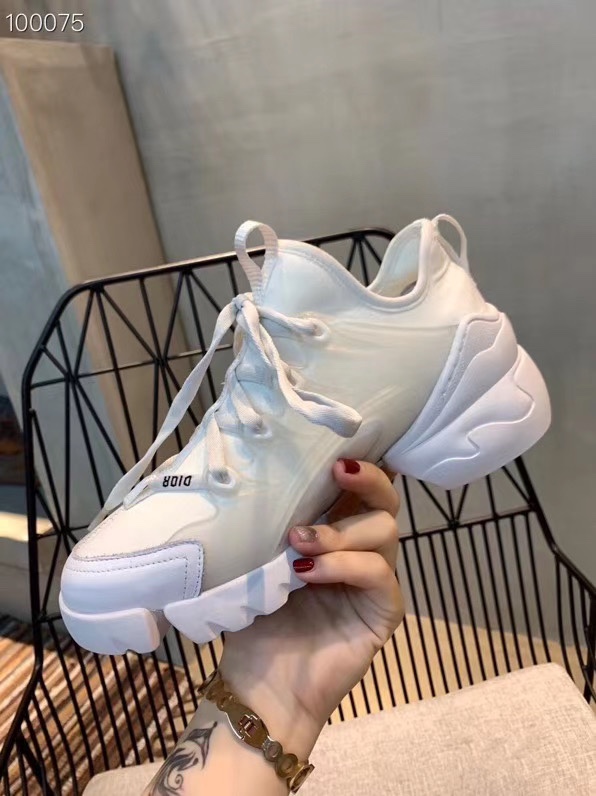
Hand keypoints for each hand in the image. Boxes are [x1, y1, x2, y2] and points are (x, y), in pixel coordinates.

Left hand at [219, 460, 403, 758]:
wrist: (260, 684)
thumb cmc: (257, 618)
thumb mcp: (259, 558)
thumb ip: (273, 520)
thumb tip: (264, 470)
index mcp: (335, 530)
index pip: (361, 487)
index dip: (361, 462)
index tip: (338, 445)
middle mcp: (362, 549)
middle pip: (386, 500)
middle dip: (366, 480)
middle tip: (336, 472)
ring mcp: (376, 580)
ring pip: (384, 531)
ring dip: (340, 531)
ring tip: (298, 543)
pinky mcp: (384, 610)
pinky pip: (378, 573)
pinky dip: (343, 565)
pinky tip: (308, 573)